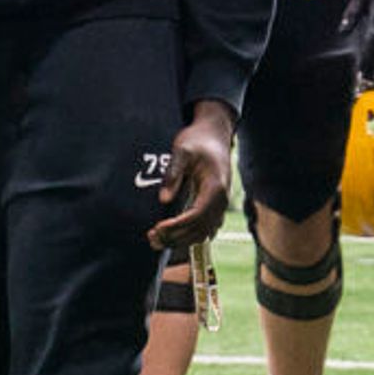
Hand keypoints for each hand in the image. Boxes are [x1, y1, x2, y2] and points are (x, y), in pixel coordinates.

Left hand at [149, 100, 235, 252]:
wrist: (215, 134)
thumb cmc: (198, 140)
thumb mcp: (182, 150)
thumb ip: (173, 174)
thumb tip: (164, 199)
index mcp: (215, 187)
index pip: (197, 215)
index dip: (177, 226)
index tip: (158, 228)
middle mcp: (221, 200)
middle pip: (200, 230)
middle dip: (175, 237)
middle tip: (152, 238)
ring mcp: (220, 205)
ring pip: (203, 234)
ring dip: (181, 240)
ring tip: (157, 240)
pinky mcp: (215, 206)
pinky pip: (205, 229)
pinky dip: (189, 236)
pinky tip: (171, 235)